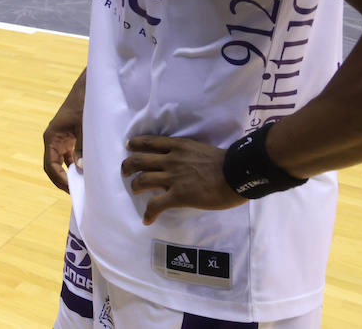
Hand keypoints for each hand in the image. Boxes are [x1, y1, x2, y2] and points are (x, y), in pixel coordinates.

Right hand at [42, 103, 82, 192]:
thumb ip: (81, 147)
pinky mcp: (68, 137)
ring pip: (60, 162)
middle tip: (76, 192)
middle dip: (62, 180)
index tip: (72, 189)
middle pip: (53, 166)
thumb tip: (80, 168)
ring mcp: (60, 139)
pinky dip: (74, 165)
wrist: (86, 90)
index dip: (59, 179)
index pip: (50, 165)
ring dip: (68, 173)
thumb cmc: (83, 105)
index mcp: (51, 137)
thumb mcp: (83, 127)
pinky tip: (85, 171)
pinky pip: (67, 156)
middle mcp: (53, 140)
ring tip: (81, 185)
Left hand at [121, 135, 246, 224]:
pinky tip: (146, 219)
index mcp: (177, 146)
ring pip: (142, 181)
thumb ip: (188, 153)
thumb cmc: (226, 162)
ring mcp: (172, 178)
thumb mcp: (200, 148)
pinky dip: (149, 213)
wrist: (237, 173)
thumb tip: (186, 160)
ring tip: (134, 191)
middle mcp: (170, 160)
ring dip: (135, 186)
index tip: (129, 146)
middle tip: (125, 171)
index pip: (149, 142)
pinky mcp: (178, 195)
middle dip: (128, 166)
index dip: (136, 144)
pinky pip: (156, 205)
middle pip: (139, 160)